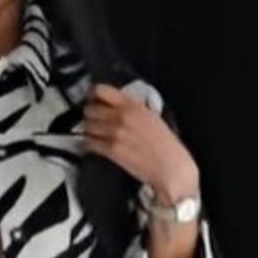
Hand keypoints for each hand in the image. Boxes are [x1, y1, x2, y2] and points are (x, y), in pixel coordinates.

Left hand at [82, 83, 199, 203]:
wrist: (170, 167)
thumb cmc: (165, 145)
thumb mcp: (151, 116)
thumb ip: (132, 107)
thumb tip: (114, 105)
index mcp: (133, 105)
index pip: (101, 90)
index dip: (93, 95)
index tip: (92, 99)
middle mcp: (122, 116)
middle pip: (90, 109)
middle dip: (90, 115)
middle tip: (94, 120)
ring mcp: (115, 132)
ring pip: (87, 125)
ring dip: (89, 130)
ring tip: (95, 134)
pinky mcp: (111, 149)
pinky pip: (89, 142)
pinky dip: (90, 143)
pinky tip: (95, 145)